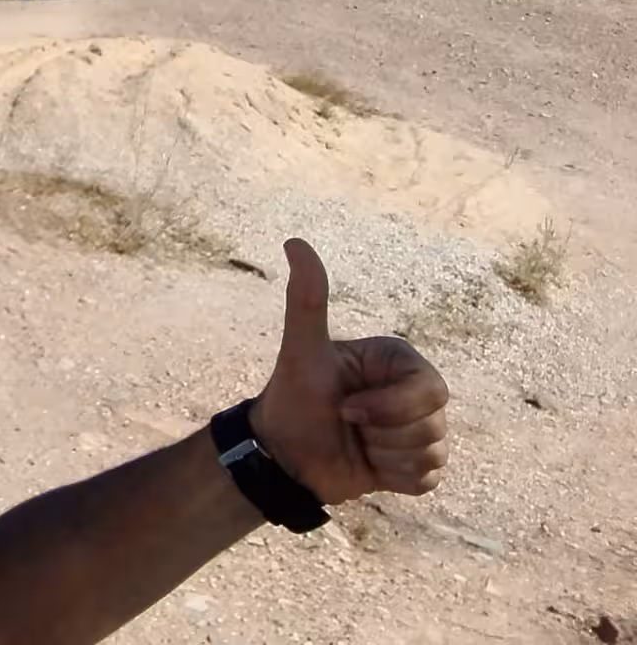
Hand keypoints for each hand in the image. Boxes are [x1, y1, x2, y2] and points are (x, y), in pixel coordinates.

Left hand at [249, 240, 449, 503]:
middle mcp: (415, 391)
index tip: (347, 408)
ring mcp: (421, 428)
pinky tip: (368, 465)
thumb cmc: (293, 399)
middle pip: (435, 425)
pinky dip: (395, 478)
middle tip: (349, 424)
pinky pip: (428, 479)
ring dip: (387, 456)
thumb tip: (294, 241)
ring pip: (433, 454)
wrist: (286, 456)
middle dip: (386, 434)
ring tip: (357, 442)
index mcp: (399, 361)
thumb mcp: (302, 351)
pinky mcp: (418, 465)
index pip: (431, 391)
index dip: (389, 408)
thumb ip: (306, 299)